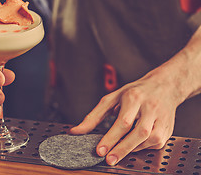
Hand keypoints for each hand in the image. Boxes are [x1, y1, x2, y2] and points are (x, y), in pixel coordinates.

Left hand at [69, 68, 183, 165]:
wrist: (164, 86)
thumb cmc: (135, 92)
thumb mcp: (112, 98)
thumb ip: (94, 116)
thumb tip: (76, 131)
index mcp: (133, 97)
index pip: (123, 121)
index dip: (111, 138)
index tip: (100, 150)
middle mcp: (150, 107)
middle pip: (138, 132)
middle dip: (122, 149)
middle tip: (109, 159)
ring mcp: (161, 118)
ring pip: (149, 139)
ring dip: (132, 149)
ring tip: (119, 152)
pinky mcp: (168, 128)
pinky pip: (156, 144)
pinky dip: (143, 147)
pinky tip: (134, 145)